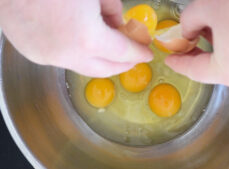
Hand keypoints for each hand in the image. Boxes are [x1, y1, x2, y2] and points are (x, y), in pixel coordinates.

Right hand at [0, 0, 151, 76]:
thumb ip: (112, 9)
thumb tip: (117, 23)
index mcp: (87, 38)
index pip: (123, 53)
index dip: (138, 53)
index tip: (146, 54)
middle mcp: (67, 55)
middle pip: (105, 70)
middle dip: (122, 65)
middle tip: (132, 57)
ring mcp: (48, 57)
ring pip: (83, 67)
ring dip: (99, 60)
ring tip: (108, 47)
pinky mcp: (33, 54)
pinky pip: (63, 59)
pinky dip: (77, 54)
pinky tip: (80, 41)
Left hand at [165, 0, 228, 87]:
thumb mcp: (206, 8)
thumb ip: (187, 24)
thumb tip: (186, 33)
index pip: (195, 72)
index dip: (179, 64)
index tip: (171, 60)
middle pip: (216, 70)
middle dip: (199, 56)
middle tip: (186, 44)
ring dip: (219, 51)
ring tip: (210, 32)